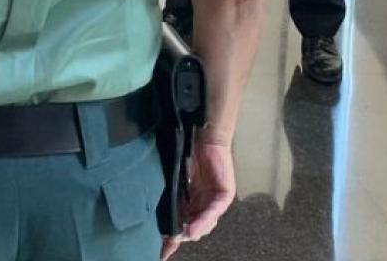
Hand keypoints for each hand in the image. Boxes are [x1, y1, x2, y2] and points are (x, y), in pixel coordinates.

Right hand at [160, 140, 234, 260]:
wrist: (204, 137)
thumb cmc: (189, 154)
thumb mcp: (176, 181)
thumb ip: (172, 200)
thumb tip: (164, 219)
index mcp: (192, 203)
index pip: (183, 225)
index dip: (173, 240)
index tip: (162, 252)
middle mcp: (204, 205)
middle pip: (193, 228)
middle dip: (181, 236)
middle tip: (169, 242)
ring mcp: (215, 202)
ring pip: (204, 224)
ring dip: (192, 231)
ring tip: (180, 236)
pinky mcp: (224, 195)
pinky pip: (213, 212)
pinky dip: (203, 221)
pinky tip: (193, 228)